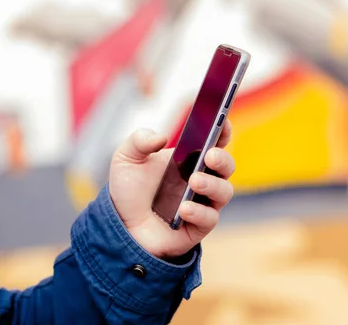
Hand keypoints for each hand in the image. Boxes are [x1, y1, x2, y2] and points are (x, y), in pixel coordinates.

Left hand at [108, 120, 234, 259]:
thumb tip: (160, 138)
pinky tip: (183, 209)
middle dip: (222, 158)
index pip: (216, 141)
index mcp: (192, 158)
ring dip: (212, 185)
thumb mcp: (127, 158)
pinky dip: (199, 212)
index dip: (223, 129)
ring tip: (194, 181)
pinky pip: (210, 218)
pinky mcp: (199, 226)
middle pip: (227, 165)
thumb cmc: (131, 189)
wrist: (121, 225)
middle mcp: (204, 178)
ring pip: (224, 192)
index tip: (222, 121)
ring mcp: (204, 203)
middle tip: (208, 155)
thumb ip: (139, 140)